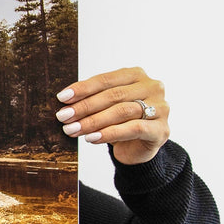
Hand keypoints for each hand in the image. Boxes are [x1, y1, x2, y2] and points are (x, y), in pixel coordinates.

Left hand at [54, 67, 169, 164]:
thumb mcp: (105, 106)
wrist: (139, 148)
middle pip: (113, 95)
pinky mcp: (162, 129)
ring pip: (122, 111)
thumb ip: (91, 99)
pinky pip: (133, 128)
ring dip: (93, 121)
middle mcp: (152, 87)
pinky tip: (91, 138)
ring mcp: (161, 107)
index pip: (106, 79)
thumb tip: (64, 101)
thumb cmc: (120, 122)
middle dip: (84, 107)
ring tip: (72, 129)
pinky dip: (109, 133)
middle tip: (63, 116)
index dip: (83, 88)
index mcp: (137, 75)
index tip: (62, 98)